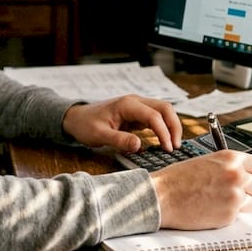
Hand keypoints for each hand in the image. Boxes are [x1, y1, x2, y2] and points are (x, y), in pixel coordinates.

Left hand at [61, 95, 181, 153]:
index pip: (154, 115)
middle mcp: (135, 102)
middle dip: (174, 126)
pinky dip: (163, 128)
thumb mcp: (99, 135)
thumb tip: (139, 145)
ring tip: (173, 145)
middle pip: (165, 108)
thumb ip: (119, 140)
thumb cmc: (85, 125)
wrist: (75, 118)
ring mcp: (137, 107)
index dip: (163, 132)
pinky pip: (156, 118)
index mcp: (127, 104)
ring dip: (171, 126)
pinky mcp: (137, 115)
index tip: (167, 149)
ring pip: (163, 112)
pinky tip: (164, 141)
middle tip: (176, 147)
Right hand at [149, 151, 251, 229]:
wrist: (162, 197)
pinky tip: (212, 209)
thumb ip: (227, 166)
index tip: (250, 178)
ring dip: (242, 203)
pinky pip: (239, 215)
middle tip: (234, 193)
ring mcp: (234, 196)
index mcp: (230, 159)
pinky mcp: (229, 214)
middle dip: (250, 191)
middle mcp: (236, 176)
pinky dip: (228, 214)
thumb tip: (244, 174)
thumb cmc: (177, 179)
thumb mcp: (205, 162)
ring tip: (221, 201)